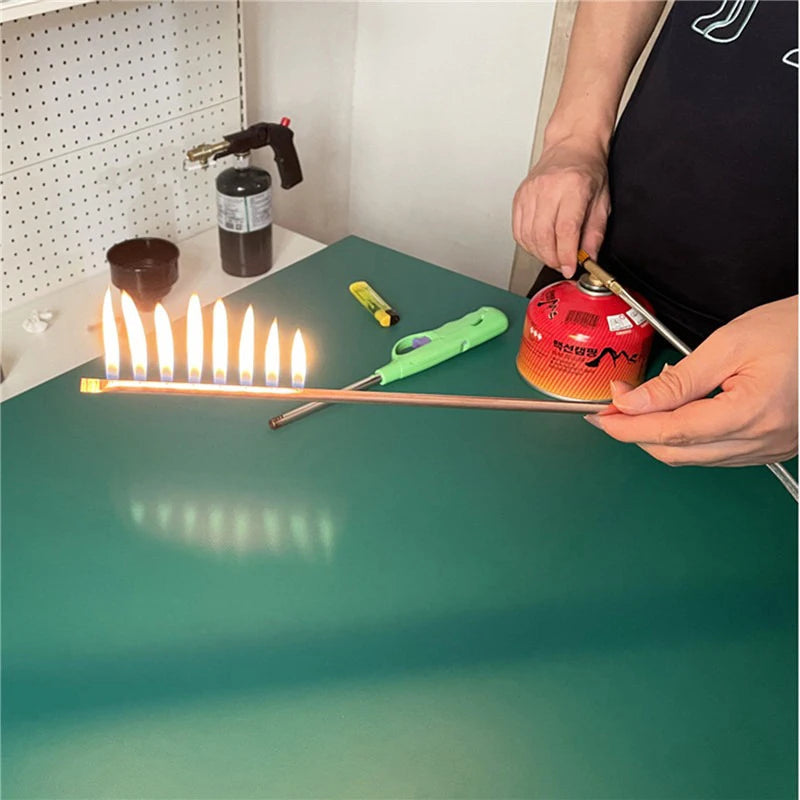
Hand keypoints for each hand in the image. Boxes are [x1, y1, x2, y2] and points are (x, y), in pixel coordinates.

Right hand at [512, 135, 609, 277]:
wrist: (571, 146)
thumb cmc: (587, 169)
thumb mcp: (602, 201)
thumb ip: (595, 232)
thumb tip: (589, 258)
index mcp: (573, 187)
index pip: (565, 230)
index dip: (566, 255)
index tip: (571, 268)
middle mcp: (547, 188)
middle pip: (543, 236)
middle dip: (553, 258)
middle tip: (563, 264)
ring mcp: (529, 192)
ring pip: (528, 237)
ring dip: (540, 253)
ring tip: (553, 255)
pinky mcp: (519, 198)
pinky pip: (518, 231)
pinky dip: (528, 244)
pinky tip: (540, 245)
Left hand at [585, 296, 797, 466]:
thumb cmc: (794, 330)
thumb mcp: (728, 344)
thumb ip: (678, 380)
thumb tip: (633, 402)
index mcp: (751, 414)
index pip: (671, 432)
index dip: (629, 427)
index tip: (601, 416)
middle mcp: (762, 441)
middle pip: (679, 452)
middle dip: (637, 433)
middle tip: (611, 410)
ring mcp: (769, 448)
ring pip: (696, 457)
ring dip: (660, 436)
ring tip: (640, 406)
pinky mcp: (771, 446)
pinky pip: (717, 453)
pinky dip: (688, 437)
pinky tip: (677, 412)